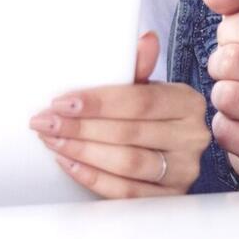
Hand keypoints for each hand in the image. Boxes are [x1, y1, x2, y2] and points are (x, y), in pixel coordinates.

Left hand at [35, 31, 212, 198]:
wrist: (167, 153)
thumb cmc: (149, 117)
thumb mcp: (145, 89)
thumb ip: (138, 68)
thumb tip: (145, 40)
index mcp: (188, 102)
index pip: (141, 101)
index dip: (99, 103)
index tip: (62, 102)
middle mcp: (192, 137)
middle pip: (130, 133)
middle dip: (80, 128)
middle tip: (46, 122)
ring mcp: (184, 171)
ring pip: (128, 164)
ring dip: (83, 152)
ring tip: (53, 141)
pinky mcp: (169, 198)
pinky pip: (126, 192)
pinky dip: (93, 178)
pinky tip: (70, 163)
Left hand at [201, 0, 238, 186]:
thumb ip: (238, 2)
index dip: (229, 32)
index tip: (235, 43)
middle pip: (234, 60)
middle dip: (219, 65)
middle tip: (230, 74)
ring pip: (228, 96)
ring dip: (220, 97)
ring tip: (236, 98)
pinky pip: (227, 131)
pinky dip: (223, 127)